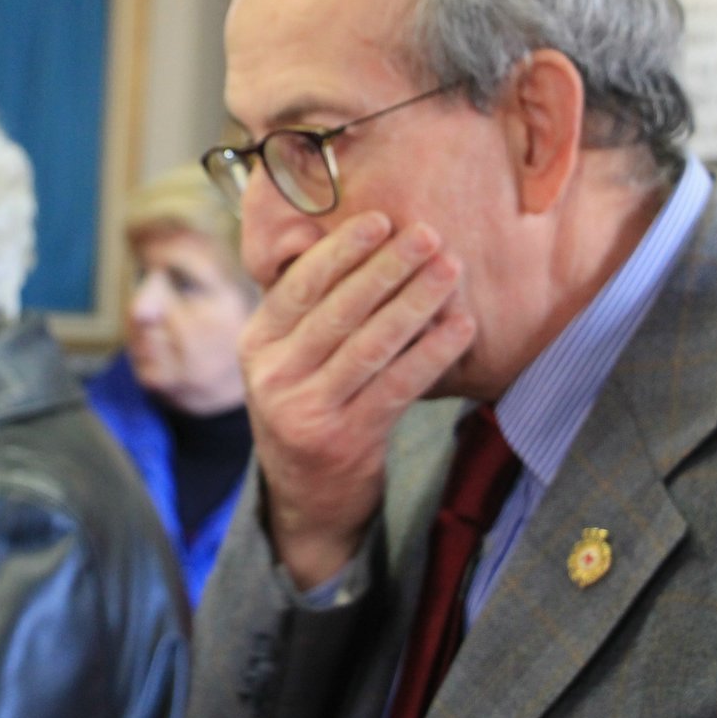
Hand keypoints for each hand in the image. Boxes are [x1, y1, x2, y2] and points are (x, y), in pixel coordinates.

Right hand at [240, 211, 475, 589]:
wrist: (306, 497)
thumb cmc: (308, 405)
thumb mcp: (287, 359)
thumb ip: (309, 311)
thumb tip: (365, 239)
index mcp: (256, 344)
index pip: (299, 287)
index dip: (340, 251)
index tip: (380, 221)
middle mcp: (272, 376)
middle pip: (337, 311)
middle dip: (387, 268)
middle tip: (428, 235)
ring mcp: (306, 411)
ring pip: (370, 346)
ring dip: (415, 302)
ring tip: (450, 269)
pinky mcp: (345, 440)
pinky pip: (397, 386)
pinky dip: (431, 352)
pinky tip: (460, 325)